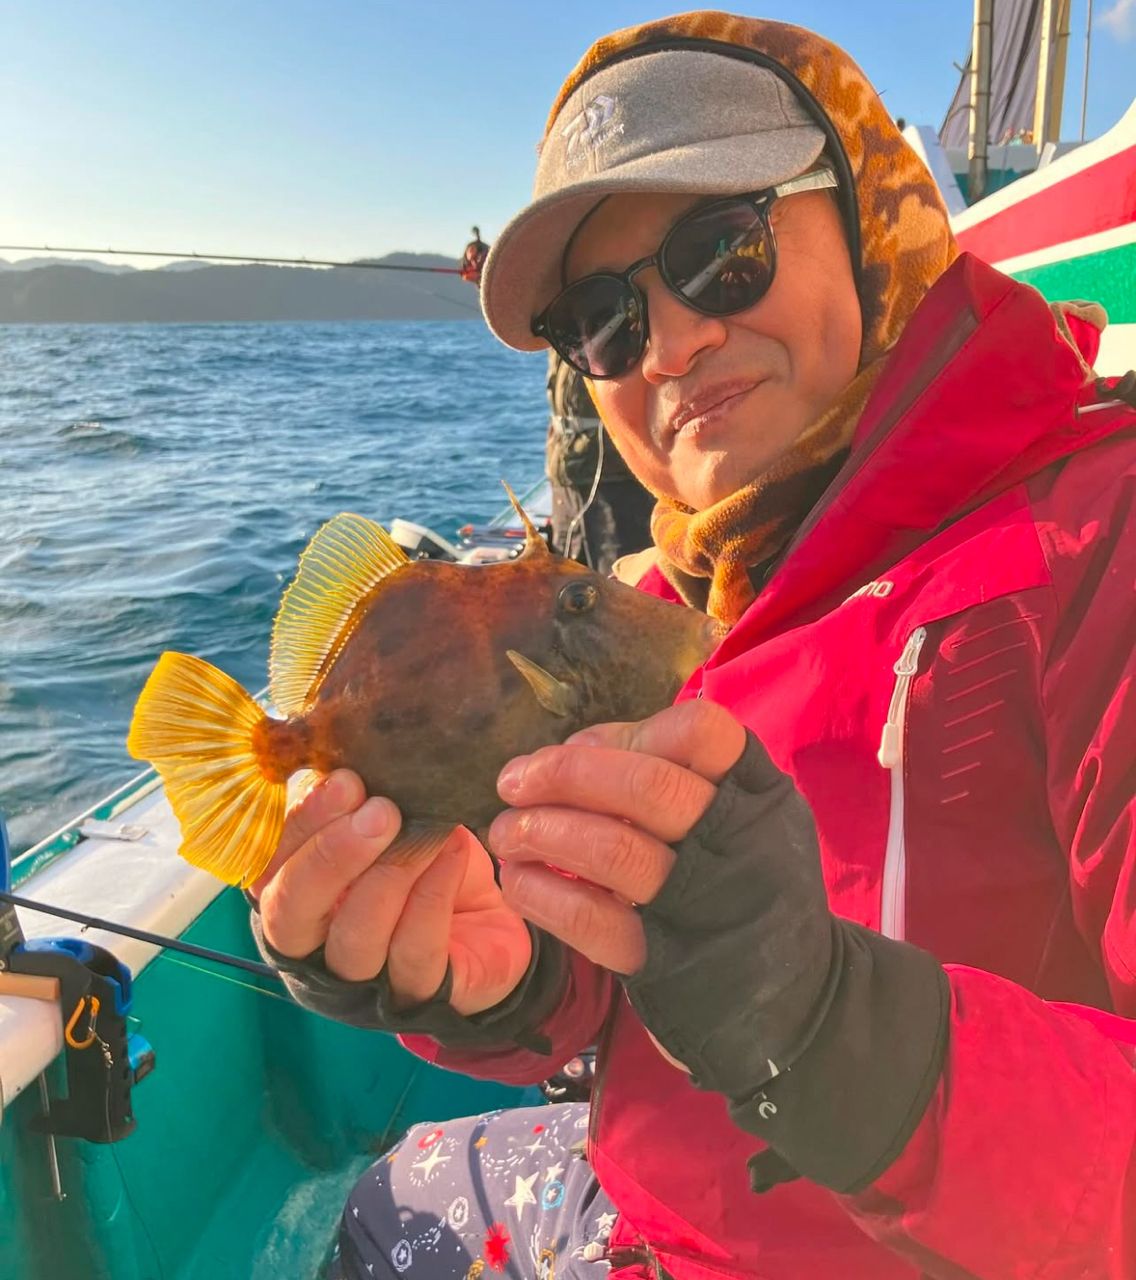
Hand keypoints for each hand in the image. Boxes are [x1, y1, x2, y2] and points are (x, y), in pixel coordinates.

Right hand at [254, 771, 532, 1015]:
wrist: (497, 914)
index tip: (345, 779)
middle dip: (331, 856)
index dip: (300, 824)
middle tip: (380, 810)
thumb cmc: (425, 860)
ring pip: (355, 939)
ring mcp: (361, 981)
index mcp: (293, 895)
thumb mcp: (389, 822)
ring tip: (428, 830)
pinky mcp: (416, 995)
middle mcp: (313, 945)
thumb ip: (355, 799)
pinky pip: (416, 952)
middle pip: (292, 914)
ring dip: (391, 875)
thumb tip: (338, 755)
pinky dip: (433, 897)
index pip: (269, 866)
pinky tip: (453, 854)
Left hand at [488, 699, 832, 1095]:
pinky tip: (517, 880)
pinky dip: (542, 895)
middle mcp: (737, 843)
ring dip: (542, 831)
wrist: (799, 1000)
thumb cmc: (750, 884)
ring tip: (506, 831)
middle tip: (512, 782)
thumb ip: (667, 771)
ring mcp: (704, 905)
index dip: (633, 731)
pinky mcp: (668, 963)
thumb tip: (580, 746)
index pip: (703, 732)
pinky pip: (592, 921)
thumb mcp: (741, 817)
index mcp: (755, 795)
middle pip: (646, 787)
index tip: (584, 745)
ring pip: (613, 851)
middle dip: (564, 775)